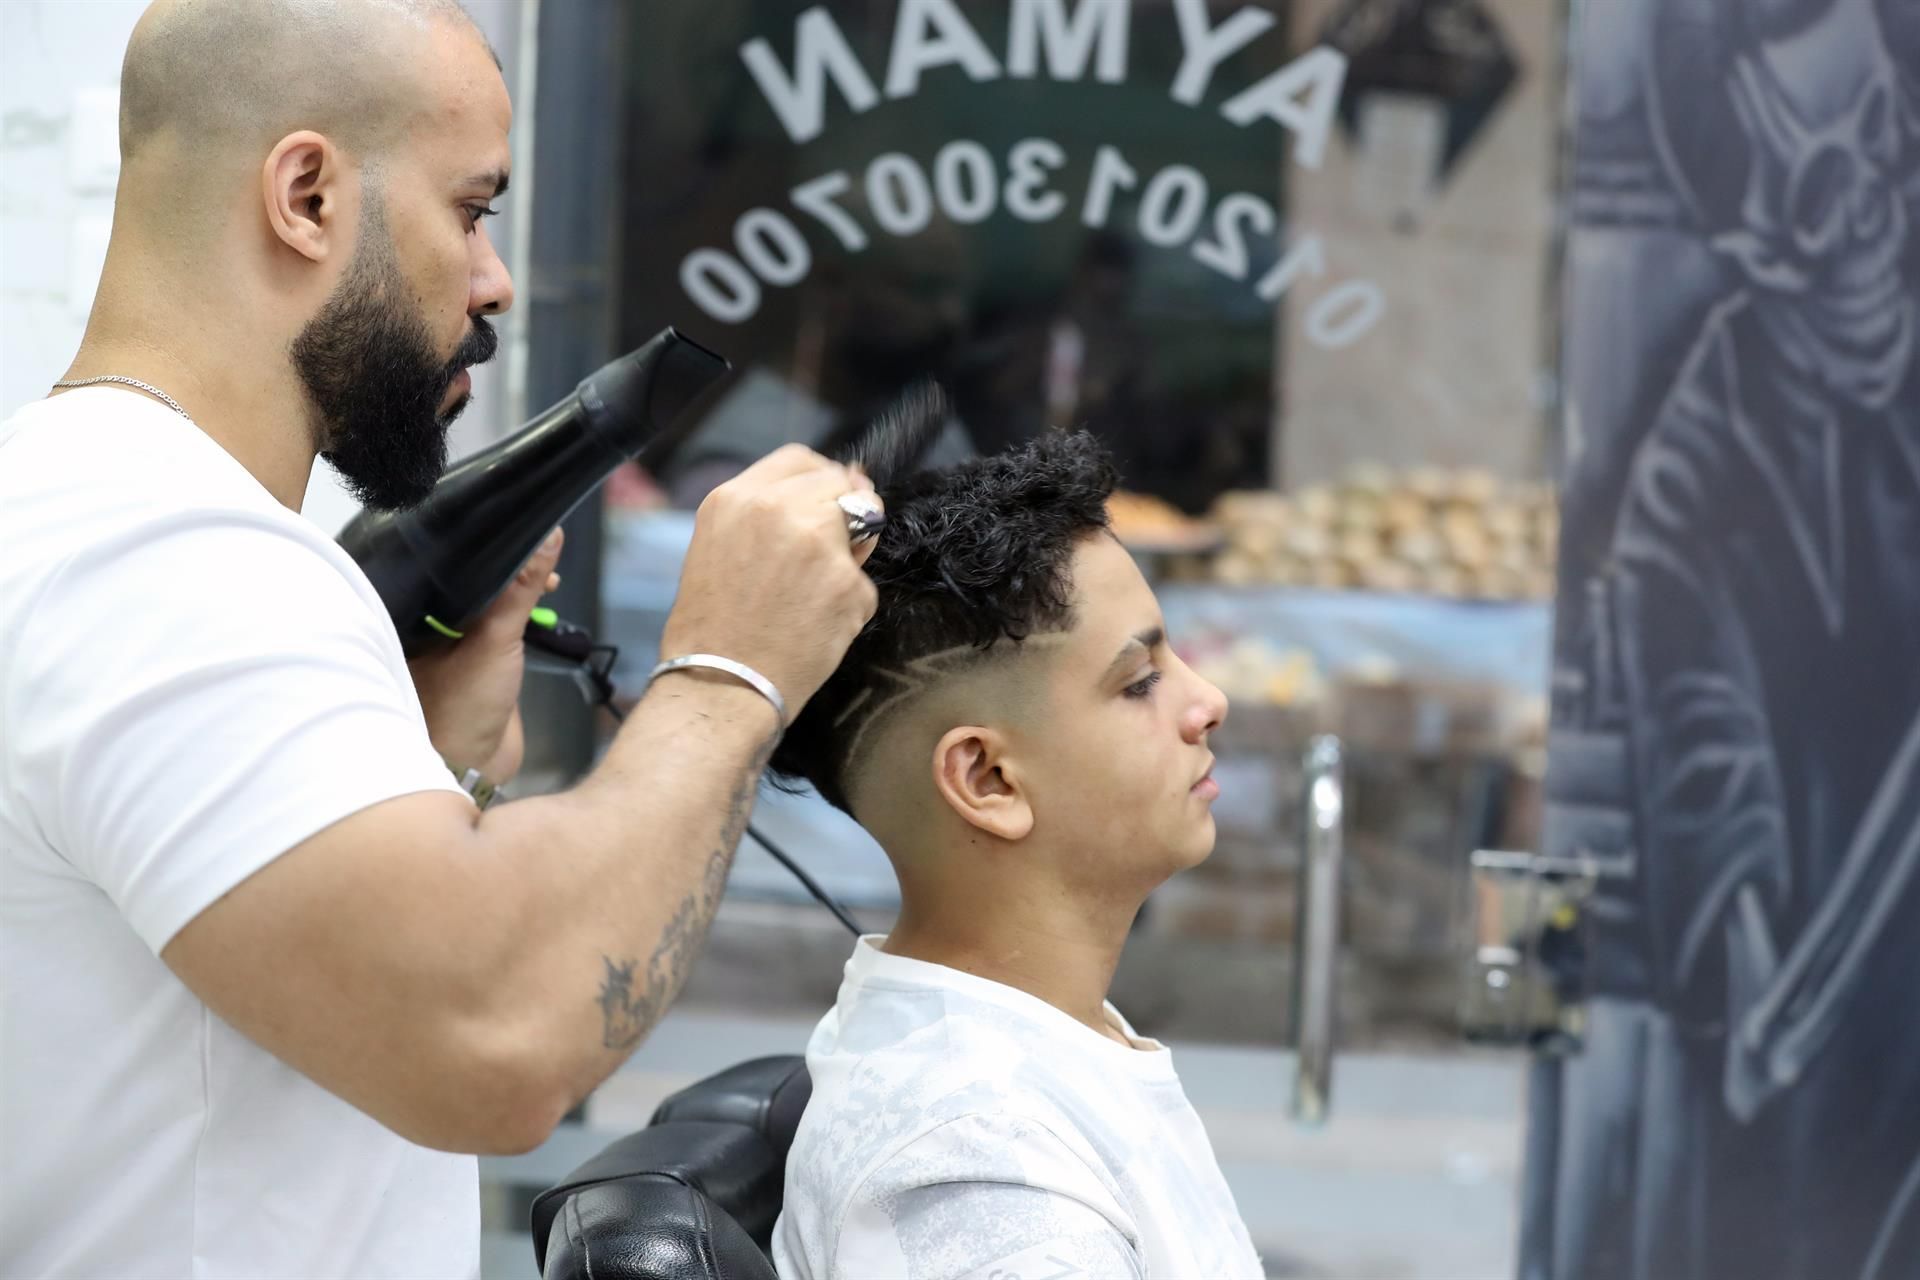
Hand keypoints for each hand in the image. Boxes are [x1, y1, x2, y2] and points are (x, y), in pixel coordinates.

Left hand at [410, 527, 565, 783]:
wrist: (472, 770)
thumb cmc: (463, 708)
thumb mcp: (495, 639)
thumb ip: (520, 588)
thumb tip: (547, 536)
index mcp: (411, 614)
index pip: (442, 561)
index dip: (478, 541)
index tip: (513, 527)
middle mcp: (425, 624)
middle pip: (467, 579)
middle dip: (504, 564)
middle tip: (539, 553)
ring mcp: (450, 643)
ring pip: (485, 600)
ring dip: (516, 590)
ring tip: (546, 580)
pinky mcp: (475, 662)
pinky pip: (498, 624)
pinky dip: (519, 612)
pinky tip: (539, 606)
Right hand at [661, 444, 880, 715]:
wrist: (718, 686)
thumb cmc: (713, 628)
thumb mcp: (721, 548)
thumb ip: (771, 514)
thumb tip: (848, 484)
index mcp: (736, 498)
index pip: (801, 459)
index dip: (822, 479)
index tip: (829, 501)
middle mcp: (776, 509)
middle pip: (840, 483)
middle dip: (844, 513)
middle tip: (823, 559)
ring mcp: (816, 542)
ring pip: (864, 524)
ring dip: (852, 555)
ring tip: (813, 595)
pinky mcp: (847, 582)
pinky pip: (864, 583)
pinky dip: (850, 606)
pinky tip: (816, 627)